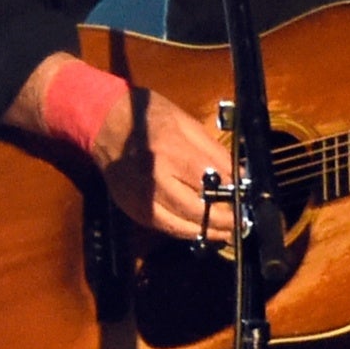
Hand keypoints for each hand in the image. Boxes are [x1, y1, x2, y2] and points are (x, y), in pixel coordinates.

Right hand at [90, 87, 237, 242]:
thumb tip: (239, 175)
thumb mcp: (185, 122)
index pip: (209, 181)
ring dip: (205, 231)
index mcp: (171, 152)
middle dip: (223, 220)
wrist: (103, 123)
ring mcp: (140, 197)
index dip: (231, 193)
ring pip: (179, 226)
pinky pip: (162, 227)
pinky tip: (197, 227)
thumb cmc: (148, 116)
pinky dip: (183, 230)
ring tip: (224, 232)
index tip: (245, 199)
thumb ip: (212, 150)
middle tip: (239, 223)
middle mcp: (154, 180)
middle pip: (196, 210)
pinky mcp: (131, 207)